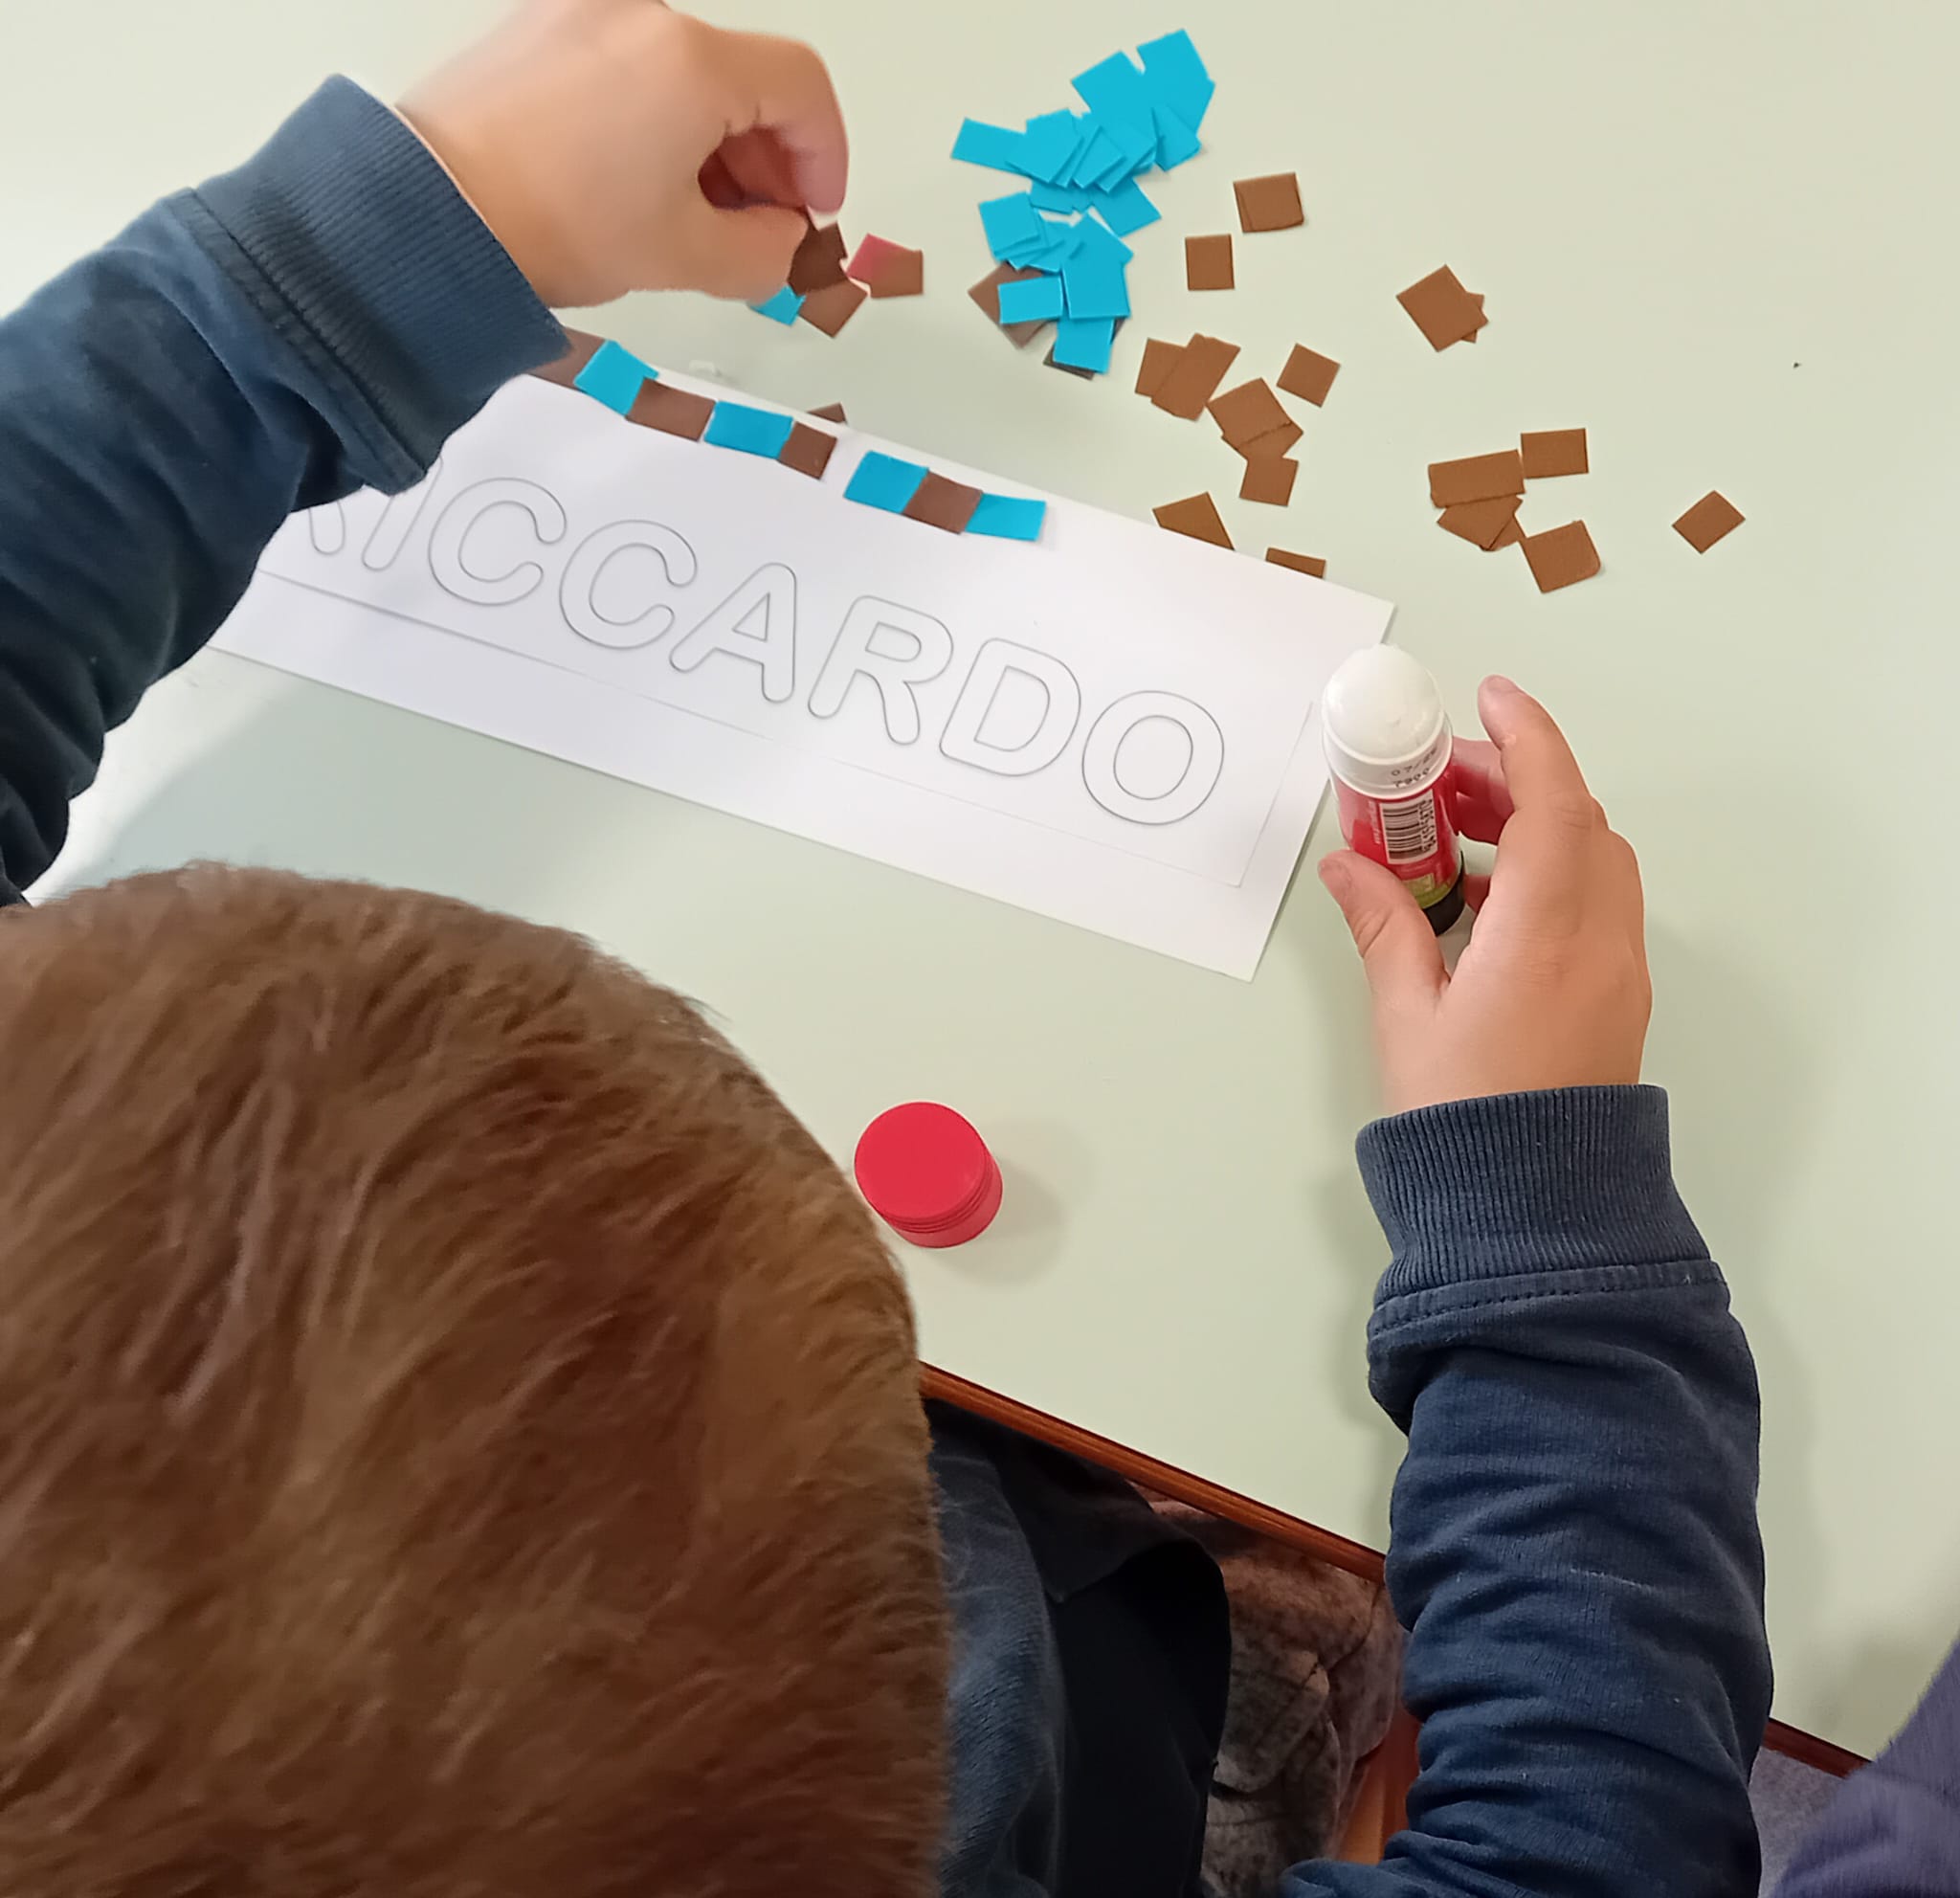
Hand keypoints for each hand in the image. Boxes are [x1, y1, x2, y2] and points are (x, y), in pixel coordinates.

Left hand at [400, 0, 847, 307]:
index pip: (801, 88)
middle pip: (746, 76)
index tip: (814, 213)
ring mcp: (584, 13)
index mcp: (692, 60)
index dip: (825, 157)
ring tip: (700, 218)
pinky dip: (659, 121)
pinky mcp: (542, 30)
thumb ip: (766, 252)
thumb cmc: (551, 223)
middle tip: (763, 229)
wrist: (432, 213)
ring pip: (689, 73)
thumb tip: (782, 241)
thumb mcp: (685, 257)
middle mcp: (642, 15)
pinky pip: (631, 67)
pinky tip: (645, 185)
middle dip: (769, 158)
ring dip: (716, 143)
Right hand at [1319, 676, 1650, 1115]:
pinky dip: (1548, 876)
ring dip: (1535, 827)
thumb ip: (1384, 925)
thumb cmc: (1465, 1125)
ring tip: (1454, 840)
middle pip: (1577, 822)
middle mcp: (1599, 944)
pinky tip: (1484, 901)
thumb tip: (1351, 866)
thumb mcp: (1406, 1016)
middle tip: (1440, 781)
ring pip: (1594, 862)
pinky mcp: (1617, 1001)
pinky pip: (1594, 907)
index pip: (1553, 802)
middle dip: (1515, 781)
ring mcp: (1618, 973)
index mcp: (1545, 936)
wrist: (1530, 1218)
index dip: (1525, 736)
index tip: (1488, 697)